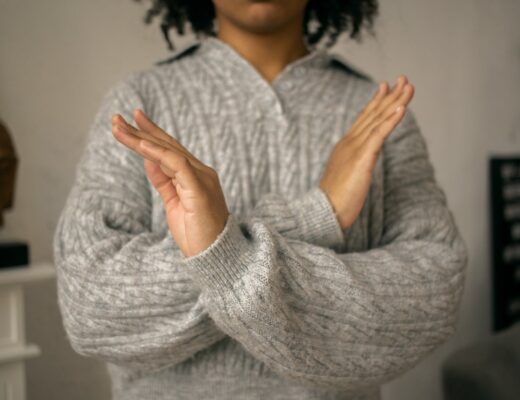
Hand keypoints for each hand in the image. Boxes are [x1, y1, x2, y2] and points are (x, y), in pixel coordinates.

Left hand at [111, 109, 229, 257]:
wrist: (214, 256)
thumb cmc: (197, 234)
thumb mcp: (173, 203)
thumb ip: (164, 180)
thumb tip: (148, 160)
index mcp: (195, 176)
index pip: (170, 149)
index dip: (151, 133)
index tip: (132, 120)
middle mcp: (201, 172)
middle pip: (167, 145)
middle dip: (141, 130)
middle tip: (116, 118)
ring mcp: (202, 178)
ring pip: (168, 151)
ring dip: (141, 139)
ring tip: (119, 128)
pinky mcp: (199, 188)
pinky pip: (177, 164)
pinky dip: (158, 153)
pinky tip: (140, 144)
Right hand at [319, 74, 414, 230]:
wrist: (323, 212)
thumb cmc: (333, 200)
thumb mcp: (345, 176)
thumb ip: (354, 164)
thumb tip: (362, 162)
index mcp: (345, 146)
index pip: (363, 119)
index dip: (376, 102)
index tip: (385, 87)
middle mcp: (349, 143)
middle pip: (373, 114)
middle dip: (390, 95)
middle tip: (403, 78)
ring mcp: (355, 149)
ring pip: (378, 120)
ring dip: (395, 101)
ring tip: (408, 86)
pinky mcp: (362, 159)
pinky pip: (379, 135)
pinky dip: (391, 120)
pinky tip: (402, 108)